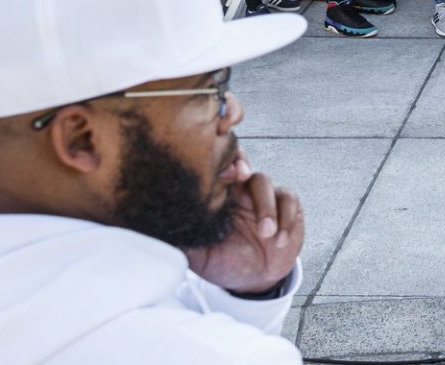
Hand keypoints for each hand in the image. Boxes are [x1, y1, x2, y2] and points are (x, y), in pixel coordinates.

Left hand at [185, 152, 303, 295]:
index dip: (218, 163)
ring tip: (266, 233)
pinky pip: (289, 200)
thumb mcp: (198, 256)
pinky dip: (287, 219)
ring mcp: (264, 197)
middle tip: (242, 176)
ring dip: (267, 207)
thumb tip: (155, 234)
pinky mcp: (286, 207)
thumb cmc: (222, 263)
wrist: (251, 281)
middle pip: (241, 163)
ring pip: (265, 182)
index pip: (215, 168)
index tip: (220, 172)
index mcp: (217, 196)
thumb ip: (182, 241)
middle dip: (242, 163)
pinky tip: (280, 239)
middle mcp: (239, 191)